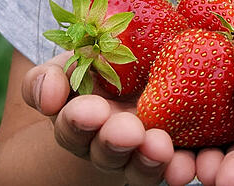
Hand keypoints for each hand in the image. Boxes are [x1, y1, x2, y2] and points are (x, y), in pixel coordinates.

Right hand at [19, 52, 196, 185]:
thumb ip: (46, 79)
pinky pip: (176, 168)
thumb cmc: (96, 68)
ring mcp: (139, 154)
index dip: (77, 120)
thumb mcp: (69, 65)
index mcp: (78, 122)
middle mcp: (106, 145)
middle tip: (128, 132)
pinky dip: (180, 168)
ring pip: (140, 168)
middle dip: (115, 142)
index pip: (71, 126)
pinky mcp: (172, 154)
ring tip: (160, 148)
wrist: (139, 76)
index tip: (90, 110)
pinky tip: (186, 164)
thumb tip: (47, 97)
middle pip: (107, 153)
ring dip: (149, 161)